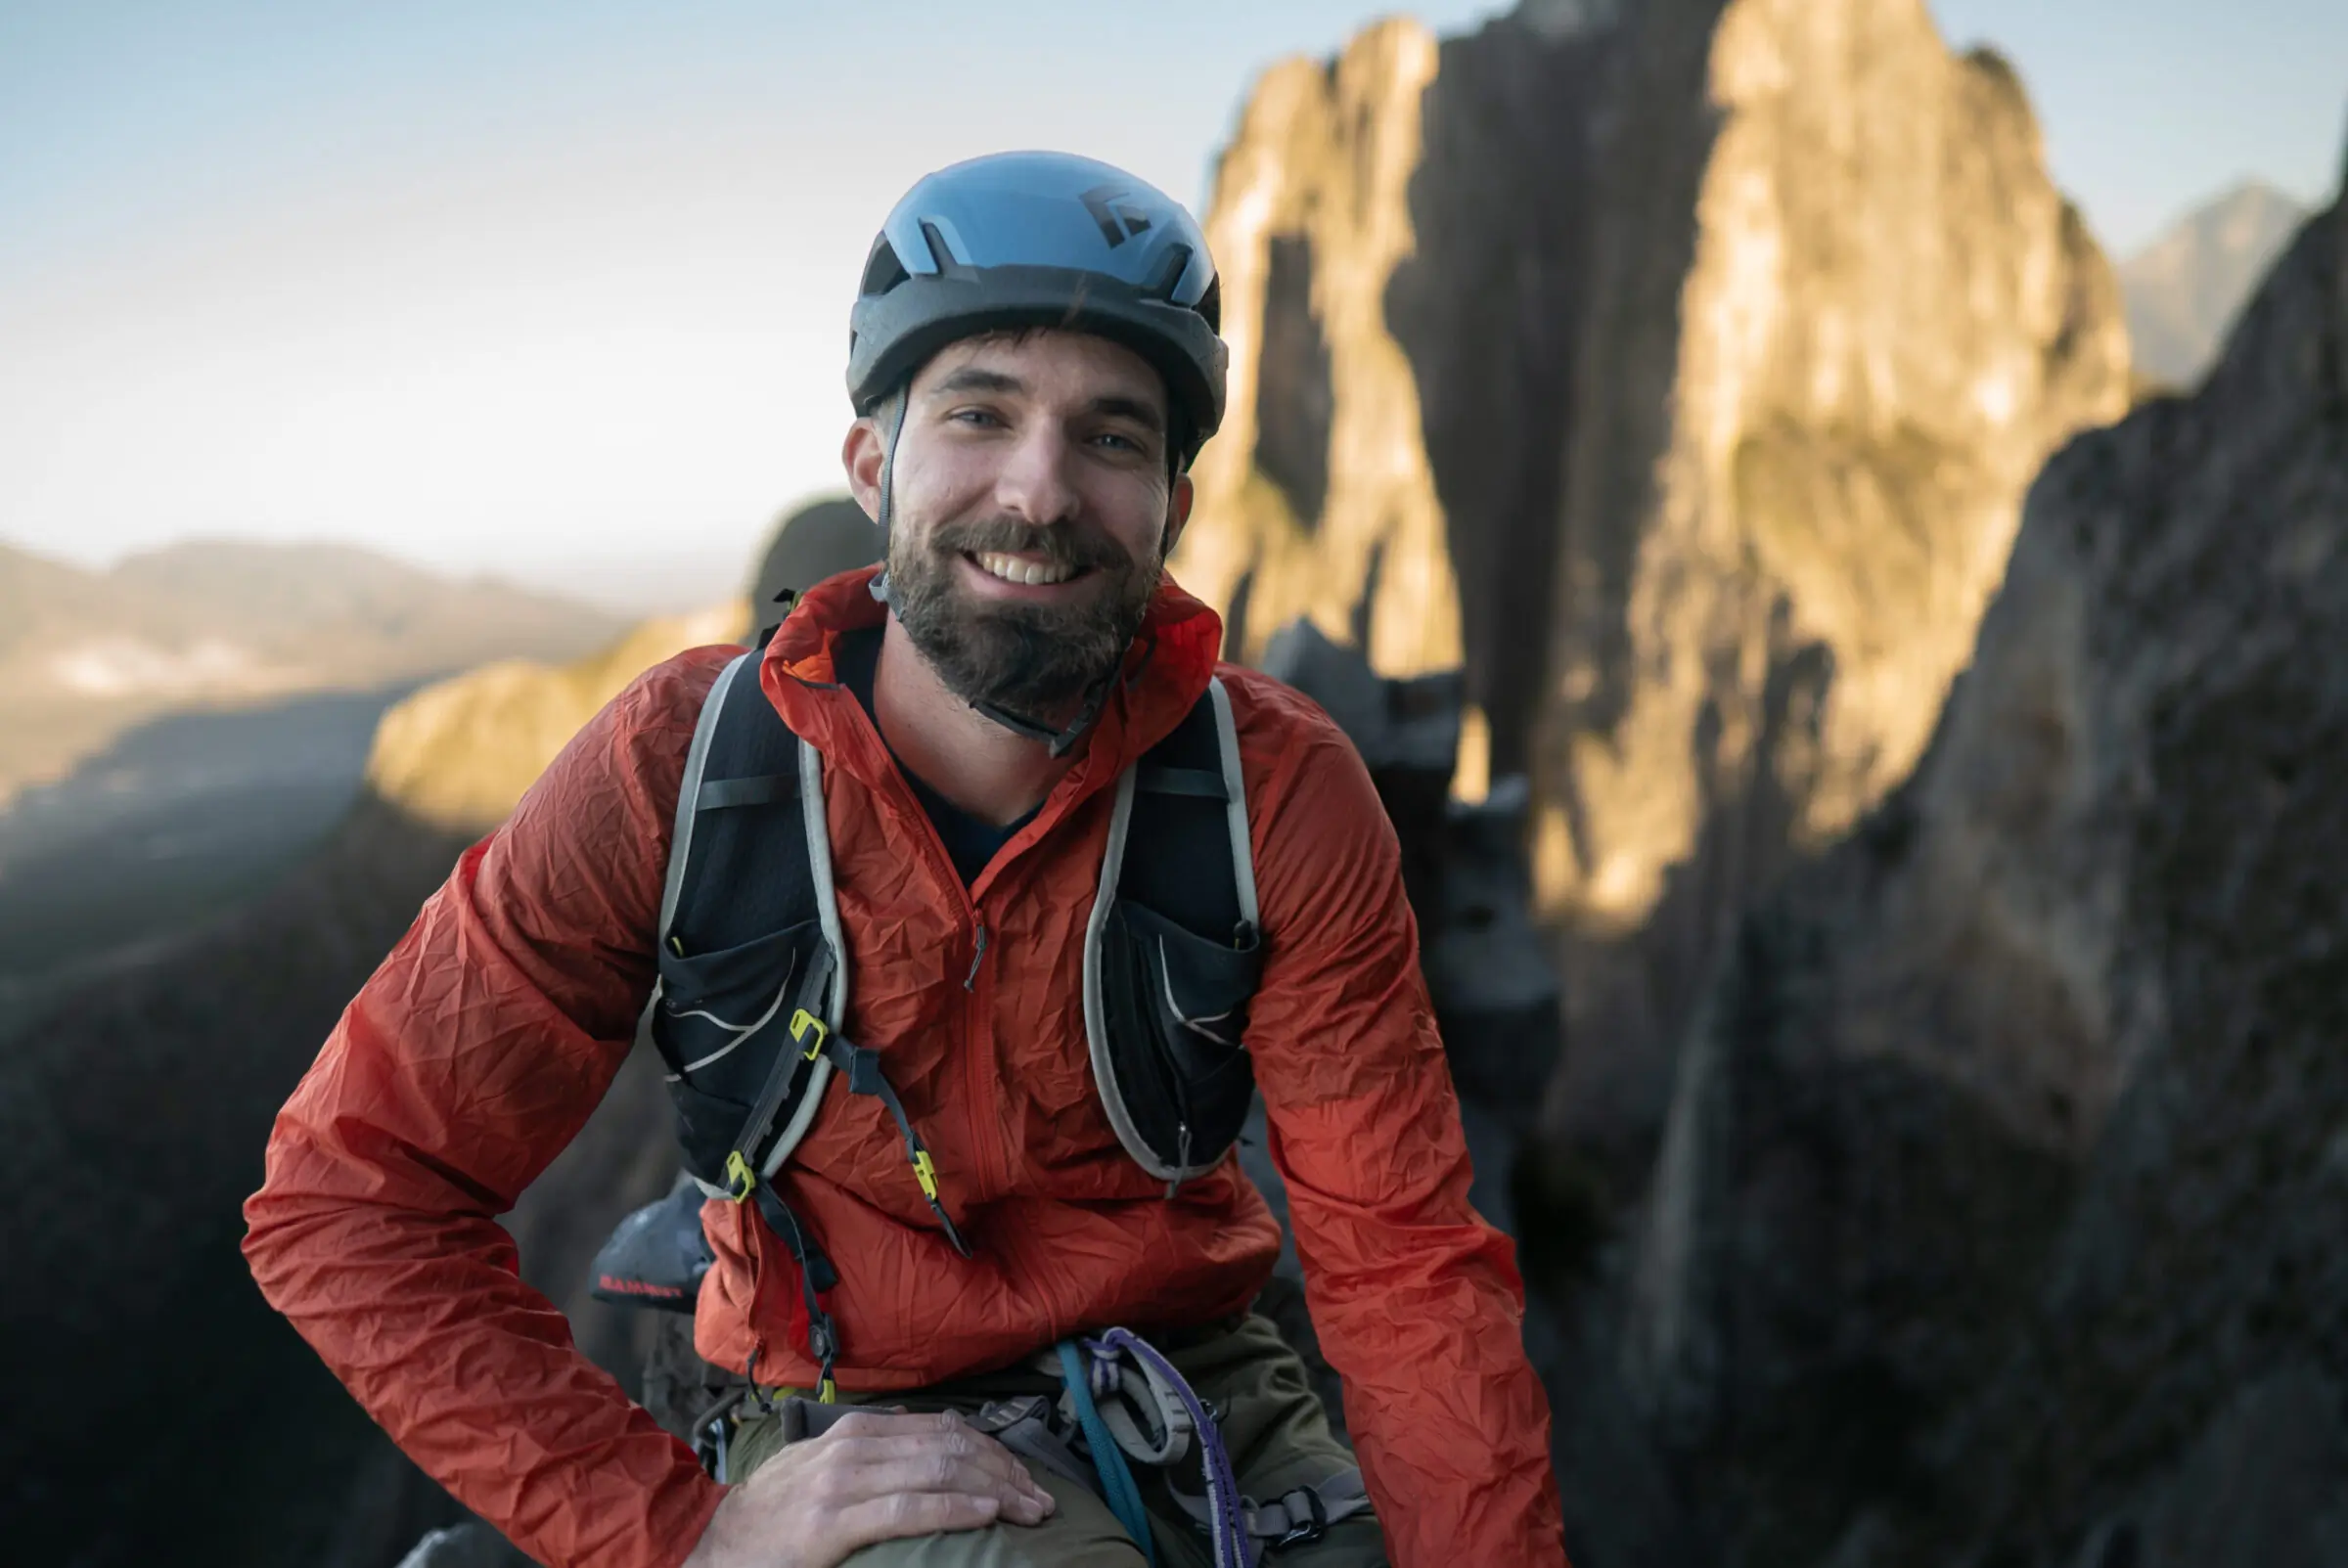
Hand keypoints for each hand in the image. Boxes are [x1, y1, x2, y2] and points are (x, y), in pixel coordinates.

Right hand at [681, 1408, 1056, 1567]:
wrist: (716, 1542)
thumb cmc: (774, 1510)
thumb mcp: (820, 1463)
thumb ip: (870, 1448)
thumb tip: (922, 1434)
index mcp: (859, 1432)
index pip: (945, 1430)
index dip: (995, 1453)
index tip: (1027, 1478)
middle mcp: (857, 1448)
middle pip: (953, 1448)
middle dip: (1007, 1472)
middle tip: (1042, 1500)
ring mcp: (845, 1483)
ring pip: (940, 1471)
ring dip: (996, 1490)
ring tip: (1030, 1510)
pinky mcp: (834, 1522)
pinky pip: (908, 1508)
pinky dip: (955, 1507)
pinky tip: (987, 1513)